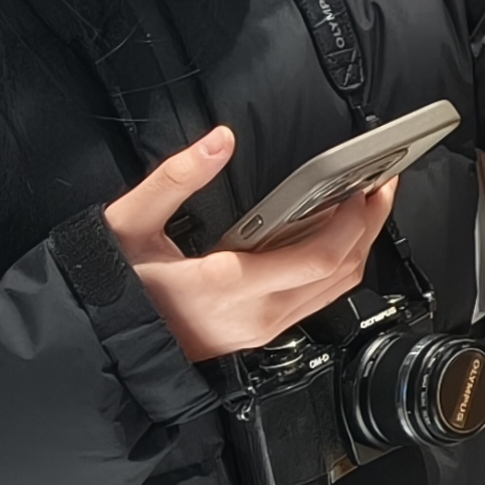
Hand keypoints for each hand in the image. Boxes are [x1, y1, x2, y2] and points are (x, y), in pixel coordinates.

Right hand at [104, 126, 396, 365]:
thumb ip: (175, 178)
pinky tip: (334, 234)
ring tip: (366, 203)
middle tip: (382, 184)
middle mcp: (253, 316)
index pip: (317, 259)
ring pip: (334, 292)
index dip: (352, 221)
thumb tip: (218, 141)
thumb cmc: (113, 286)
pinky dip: (335, 266)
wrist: (102, 343)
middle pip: (340, 274)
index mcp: (226, 287)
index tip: (364, 186)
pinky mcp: (260, 334)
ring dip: (358, 246)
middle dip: (370, 226)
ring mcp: (260, 331)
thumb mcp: (129, 223)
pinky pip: (316, 301)